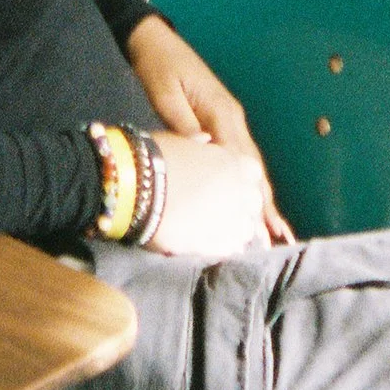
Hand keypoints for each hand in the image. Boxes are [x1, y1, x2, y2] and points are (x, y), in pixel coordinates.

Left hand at [127, 15, 292, 241]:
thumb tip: (205, 149)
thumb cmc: (159, 67)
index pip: (242, 159)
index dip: (253, 193)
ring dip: (262, 195)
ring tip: (275, 228)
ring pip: (250, 163)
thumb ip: (184, 123)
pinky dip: (249, 180)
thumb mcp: (165, 93)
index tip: (263, 222)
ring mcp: (229, 119)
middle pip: (253, 166)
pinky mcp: (221, 121)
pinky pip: (239, 156)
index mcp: (221, 112)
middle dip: (266, 202)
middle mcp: (232, 118)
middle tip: (280, 237)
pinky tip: (252, 198)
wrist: (155, 42)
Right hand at [144, 129, 273, 262]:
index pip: (253, 172)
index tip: (227, 183)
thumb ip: (198, 144)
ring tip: (214, 230)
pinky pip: (232, 249)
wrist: (136, 189)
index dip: (240, 178)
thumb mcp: (178, 141)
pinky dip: (224, 247)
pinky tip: (209, 244)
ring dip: (234, 228)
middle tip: (220, 209)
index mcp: (232, 162)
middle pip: (253, 202)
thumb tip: (205, 140)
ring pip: (246, 228)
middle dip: (241, 205)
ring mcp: (232, 219)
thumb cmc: (155, 158)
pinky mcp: (218, 245)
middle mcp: (240, 190)